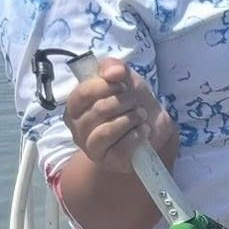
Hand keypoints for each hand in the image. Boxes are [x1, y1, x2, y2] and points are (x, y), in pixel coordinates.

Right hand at [64, 57, 177, 176]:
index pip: (83, 93)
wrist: (153, 124)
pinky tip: (143, 130)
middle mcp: (78, 128)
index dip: (107, 86)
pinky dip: (137, 135)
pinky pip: (122, 148)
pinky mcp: (109, 161)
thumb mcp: (123, 78)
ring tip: (140, 115)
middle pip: (99, 110)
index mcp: (75, 106)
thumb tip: (113, 72)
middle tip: (134, 102)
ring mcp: (91, 147)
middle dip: (125, 101)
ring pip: (108, 131)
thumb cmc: (131, 101)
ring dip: (131, 118)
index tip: (123, 84)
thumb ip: (114, 67)